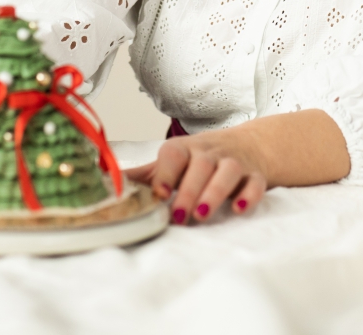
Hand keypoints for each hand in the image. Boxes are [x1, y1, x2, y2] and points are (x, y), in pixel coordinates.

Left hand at [124, 109, 349, 224]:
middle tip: (179, 216)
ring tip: (202, 214)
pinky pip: (255, 183)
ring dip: (215, 192)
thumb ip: (146, 175)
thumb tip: (107, 182)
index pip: (174, 154)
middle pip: (201, 166)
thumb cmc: (203, 158)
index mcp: (185, 149)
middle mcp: (210, 153)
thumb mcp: (175, 161)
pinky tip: (240, 209)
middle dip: (189, 191)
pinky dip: (249, 195)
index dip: (166, 173)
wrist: (250, 146)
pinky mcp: (255, 176)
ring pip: (227, 172)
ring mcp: (234, 163)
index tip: (158, 193)